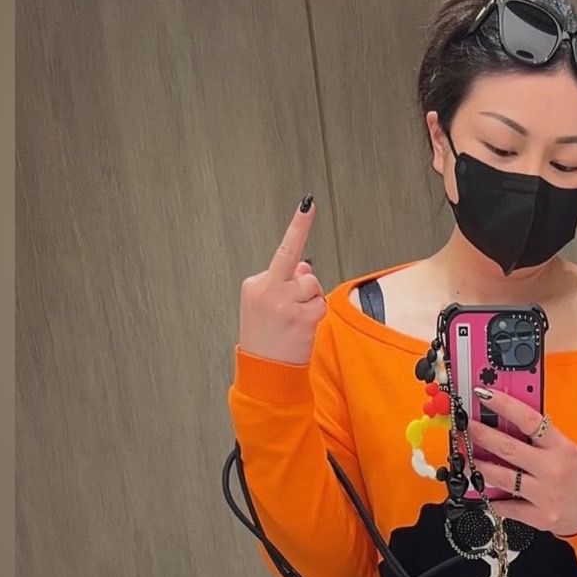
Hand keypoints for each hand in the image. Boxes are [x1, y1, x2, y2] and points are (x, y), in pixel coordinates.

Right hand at [238, 196, 326, 364]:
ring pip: (313, 287)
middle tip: (298, 294)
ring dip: (311, 303)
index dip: (298, 227)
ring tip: (294, 323)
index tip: (308, 205)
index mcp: (255, 284)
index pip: (282, 252)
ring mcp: (283, 303)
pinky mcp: (299, 317)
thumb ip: (284, 283)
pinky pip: (320, 305)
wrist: (263, 371)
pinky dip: (316, 316)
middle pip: (302, 270)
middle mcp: (267, 289)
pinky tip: (301, 329)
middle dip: (307, 281)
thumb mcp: (265, 306)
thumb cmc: (265, 340)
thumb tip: (304, 268)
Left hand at [467, 389, 576, 537]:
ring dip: (476, 467)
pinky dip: (491, 498)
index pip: (528, 419)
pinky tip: (482, 490)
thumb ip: (540, 438)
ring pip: (501, 478)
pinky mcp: (539, 517)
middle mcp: (553, 469)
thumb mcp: (567, 449)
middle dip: (480, 435)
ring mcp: (545, 495)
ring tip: (463, 459)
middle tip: (463, 427)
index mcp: (561, 447)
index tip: (483, 394)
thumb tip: (505, 422)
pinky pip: (506, 506)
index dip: (503, 404)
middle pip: (508, 448)